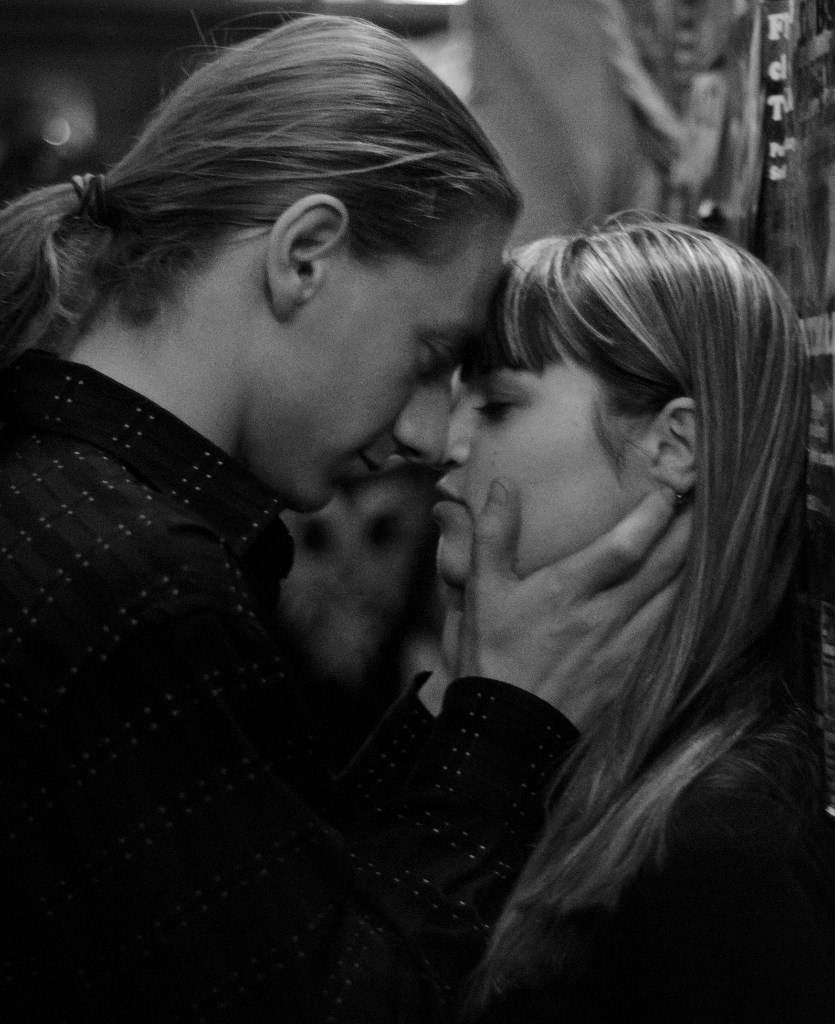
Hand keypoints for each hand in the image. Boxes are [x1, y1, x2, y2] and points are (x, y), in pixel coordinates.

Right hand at [446, 480, 690, 727]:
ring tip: (710, 536)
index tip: (667, 489)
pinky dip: (692, 608)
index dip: (653, 515)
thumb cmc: (492, 657)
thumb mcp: (480, 593)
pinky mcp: (635, 675)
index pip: (625, 546)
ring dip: (696, 565)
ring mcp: (626, 649)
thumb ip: (490, 536)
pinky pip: (674, 634)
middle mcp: (605, 617)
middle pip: (664, 567)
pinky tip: (701, 594)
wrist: (506, 733)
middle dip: (688, 530)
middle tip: (706, 499)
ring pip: (677, 599)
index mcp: (567, 591)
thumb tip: (502, 485)